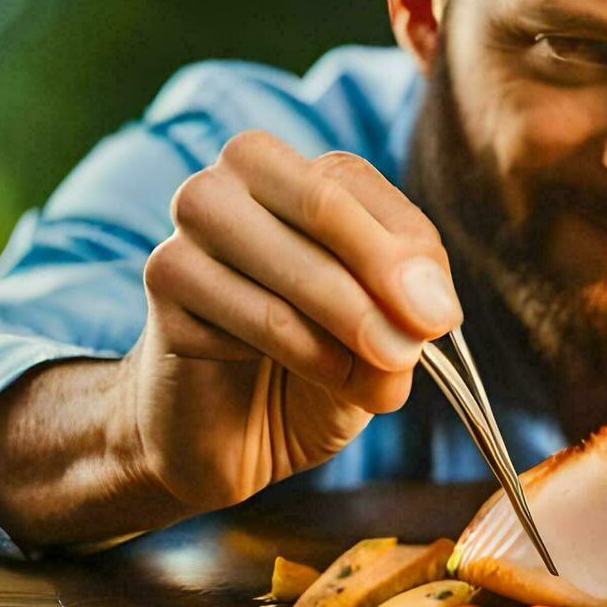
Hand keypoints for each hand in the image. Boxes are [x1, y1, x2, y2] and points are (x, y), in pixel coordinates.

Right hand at [117, 130, 461, 513]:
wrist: (231, 436)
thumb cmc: (314, 365)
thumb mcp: (382, 329)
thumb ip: (408, 307)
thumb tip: (429, 311)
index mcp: (295, 170)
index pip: (361, 187)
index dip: (410, 254)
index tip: (441, 320)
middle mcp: (235, 177)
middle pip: (324, 204)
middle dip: (384, 277)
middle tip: (414, 345)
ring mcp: (192, 224)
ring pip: (292, 264)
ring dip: (352, 326)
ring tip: (378, 374)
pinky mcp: (166, 281)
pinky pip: (256, 315)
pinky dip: (308, 353)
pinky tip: (324, 377)